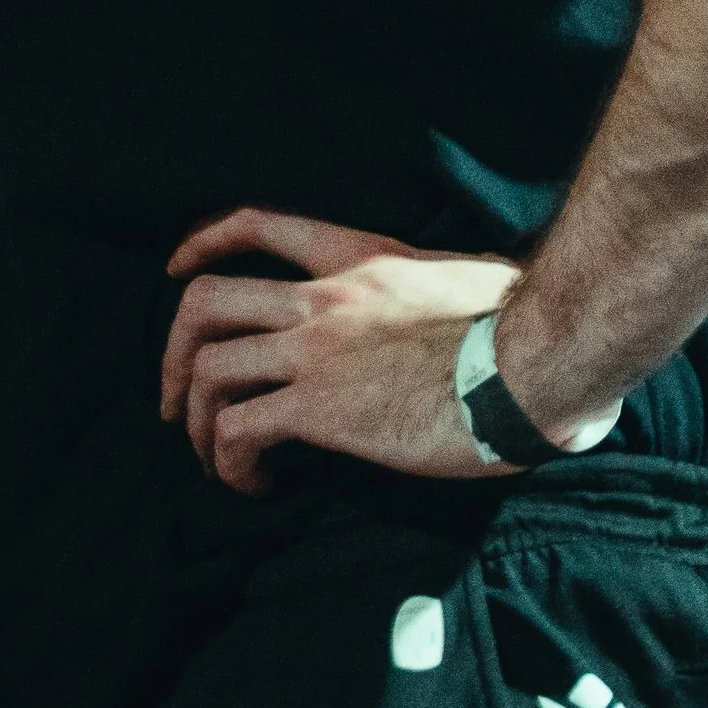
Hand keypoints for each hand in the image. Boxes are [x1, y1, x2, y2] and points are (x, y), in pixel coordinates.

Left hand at [160, 208, 522, 495]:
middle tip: (174, 400)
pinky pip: (238, 429)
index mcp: (357, 256)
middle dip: (172, 353)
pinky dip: (229, 460)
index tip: (177, 270)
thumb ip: (423, 282)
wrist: (536, 361)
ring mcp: (317, 350)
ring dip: (195, 420)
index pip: (257, 225)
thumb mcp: (458, 274)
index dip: (204, 244)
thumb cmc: (520, 324)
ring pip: (207, 369)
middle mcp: (323, 296)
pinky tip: (254, 483)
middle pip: (206, 303)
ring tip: (213, 458)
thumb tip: (443, 300)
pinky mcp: (322, 408)